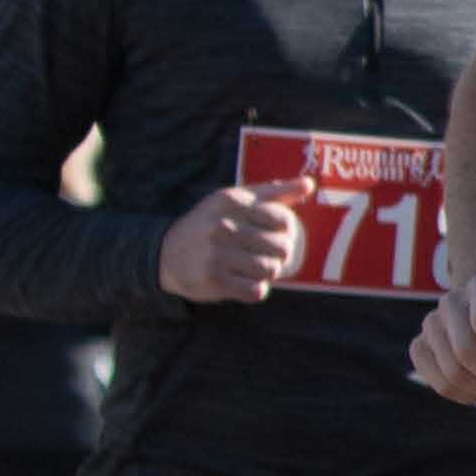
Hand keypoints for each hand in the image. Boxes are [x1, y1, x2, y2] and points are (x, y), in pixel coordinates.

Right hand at [158, 186, 309, 304]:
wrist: (166, 253)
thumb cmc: (211, 223)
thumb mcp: (236, 200)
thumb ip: (274, 192)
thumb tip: (309, 184)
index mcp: (231, 202)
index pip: (283, 220)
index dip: (286, 231)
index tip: (274, 233)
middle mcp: (223, 226)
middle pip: (281, 247)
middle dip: (280, 254)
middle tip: (267, 254)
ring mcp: (217, 254)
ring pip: (270, 270)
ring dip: (268, 272)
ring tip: (255, 267)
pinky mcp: (214, 280)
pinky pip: (256, 291)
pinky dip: (255, 289)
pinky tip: (243, 281)